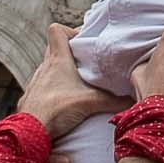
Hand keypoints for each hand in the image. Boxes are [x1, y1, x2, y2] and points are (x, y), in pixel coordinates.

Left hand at [23, 19, 129, 141]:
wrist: (30, 132)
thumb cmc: (57, 110)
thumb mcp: (91, 103)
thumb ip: (114, 100)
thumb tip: (133, 101)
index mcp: (58, 60)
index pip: (56, 30)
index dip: (69, 31)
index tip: (83, 41)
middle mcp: (44, 68)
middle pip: (54, 48)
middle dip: (69, 53)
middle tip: (85, 63)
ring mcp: (35, 83)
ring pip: (48, 69)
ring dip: (61, 73)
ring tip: (76, 84)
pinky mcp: (31, 99)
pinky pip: (42, 87)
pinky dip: (52, 90)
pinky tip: (62, 102)